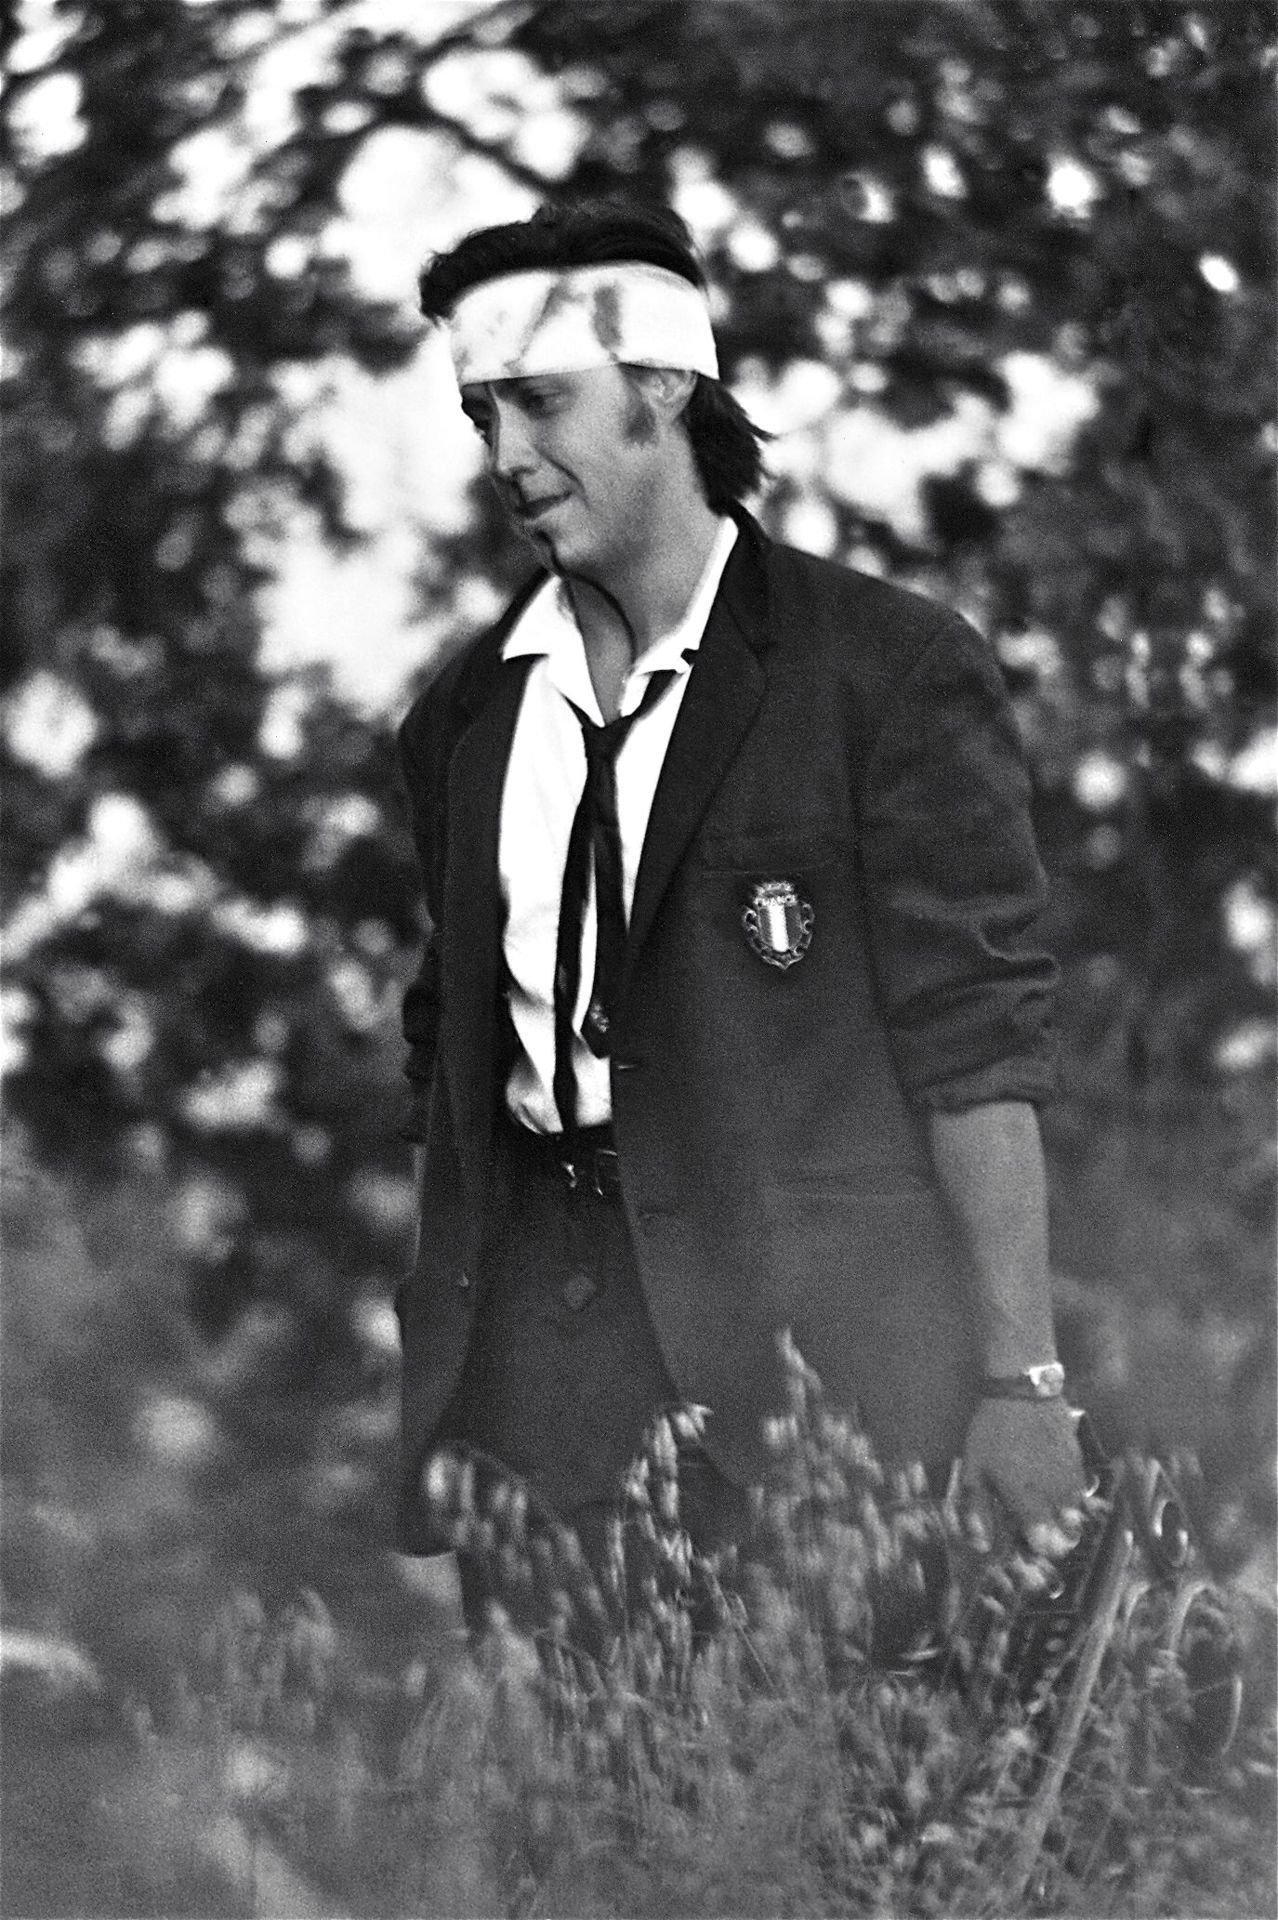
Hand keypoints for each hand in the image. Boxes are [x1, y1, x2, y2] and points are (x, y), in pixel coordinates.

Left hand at [952, 1396, 1088, 1557]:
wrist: (1023, 1391)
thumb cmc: (993, 1431)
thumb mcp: (975, 1470)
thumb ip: (978, 1511)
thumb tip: (980, 1546)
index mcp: (1028, 1502)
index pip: (1044, 1544)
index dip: (1036, 1548)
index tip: (1026, 1543)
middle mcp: (1055, 1497)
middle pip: (1066, 1535)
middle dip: (1055, 1539)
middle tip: (1039, 1530)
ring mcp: (1071, 1479)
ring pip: (1077, 1515)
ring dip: (1066, 1520)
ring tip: (1050, 1514)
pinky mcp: (1079, 1462)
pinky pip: (1082, 1491)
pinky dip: (1073, 1497)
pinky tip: (1059, 1491)